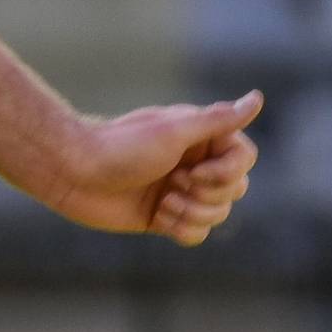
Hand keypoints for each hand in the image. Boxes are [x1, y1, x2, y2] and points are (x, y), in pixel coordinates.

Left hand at [38, 90, 263, 246]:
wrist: (73, 173)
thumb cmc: (120, 147)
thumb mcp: (173, 131)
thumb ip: (217, 120)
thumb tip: (257, 98)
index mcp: (199, 137)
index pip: (245, 158)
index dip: (226, 172)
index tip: (191, 171)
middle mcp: (193, 162)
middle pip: (236, 189)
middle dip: (207, 194)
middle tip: (172, 183)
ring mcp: (179, 190)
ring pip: (218, 214)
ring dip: (193, 213)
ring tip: (162, 202)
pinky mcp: (164, 216)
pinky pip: (197, 233)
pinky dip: (183, 229)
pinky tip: (158, 218)